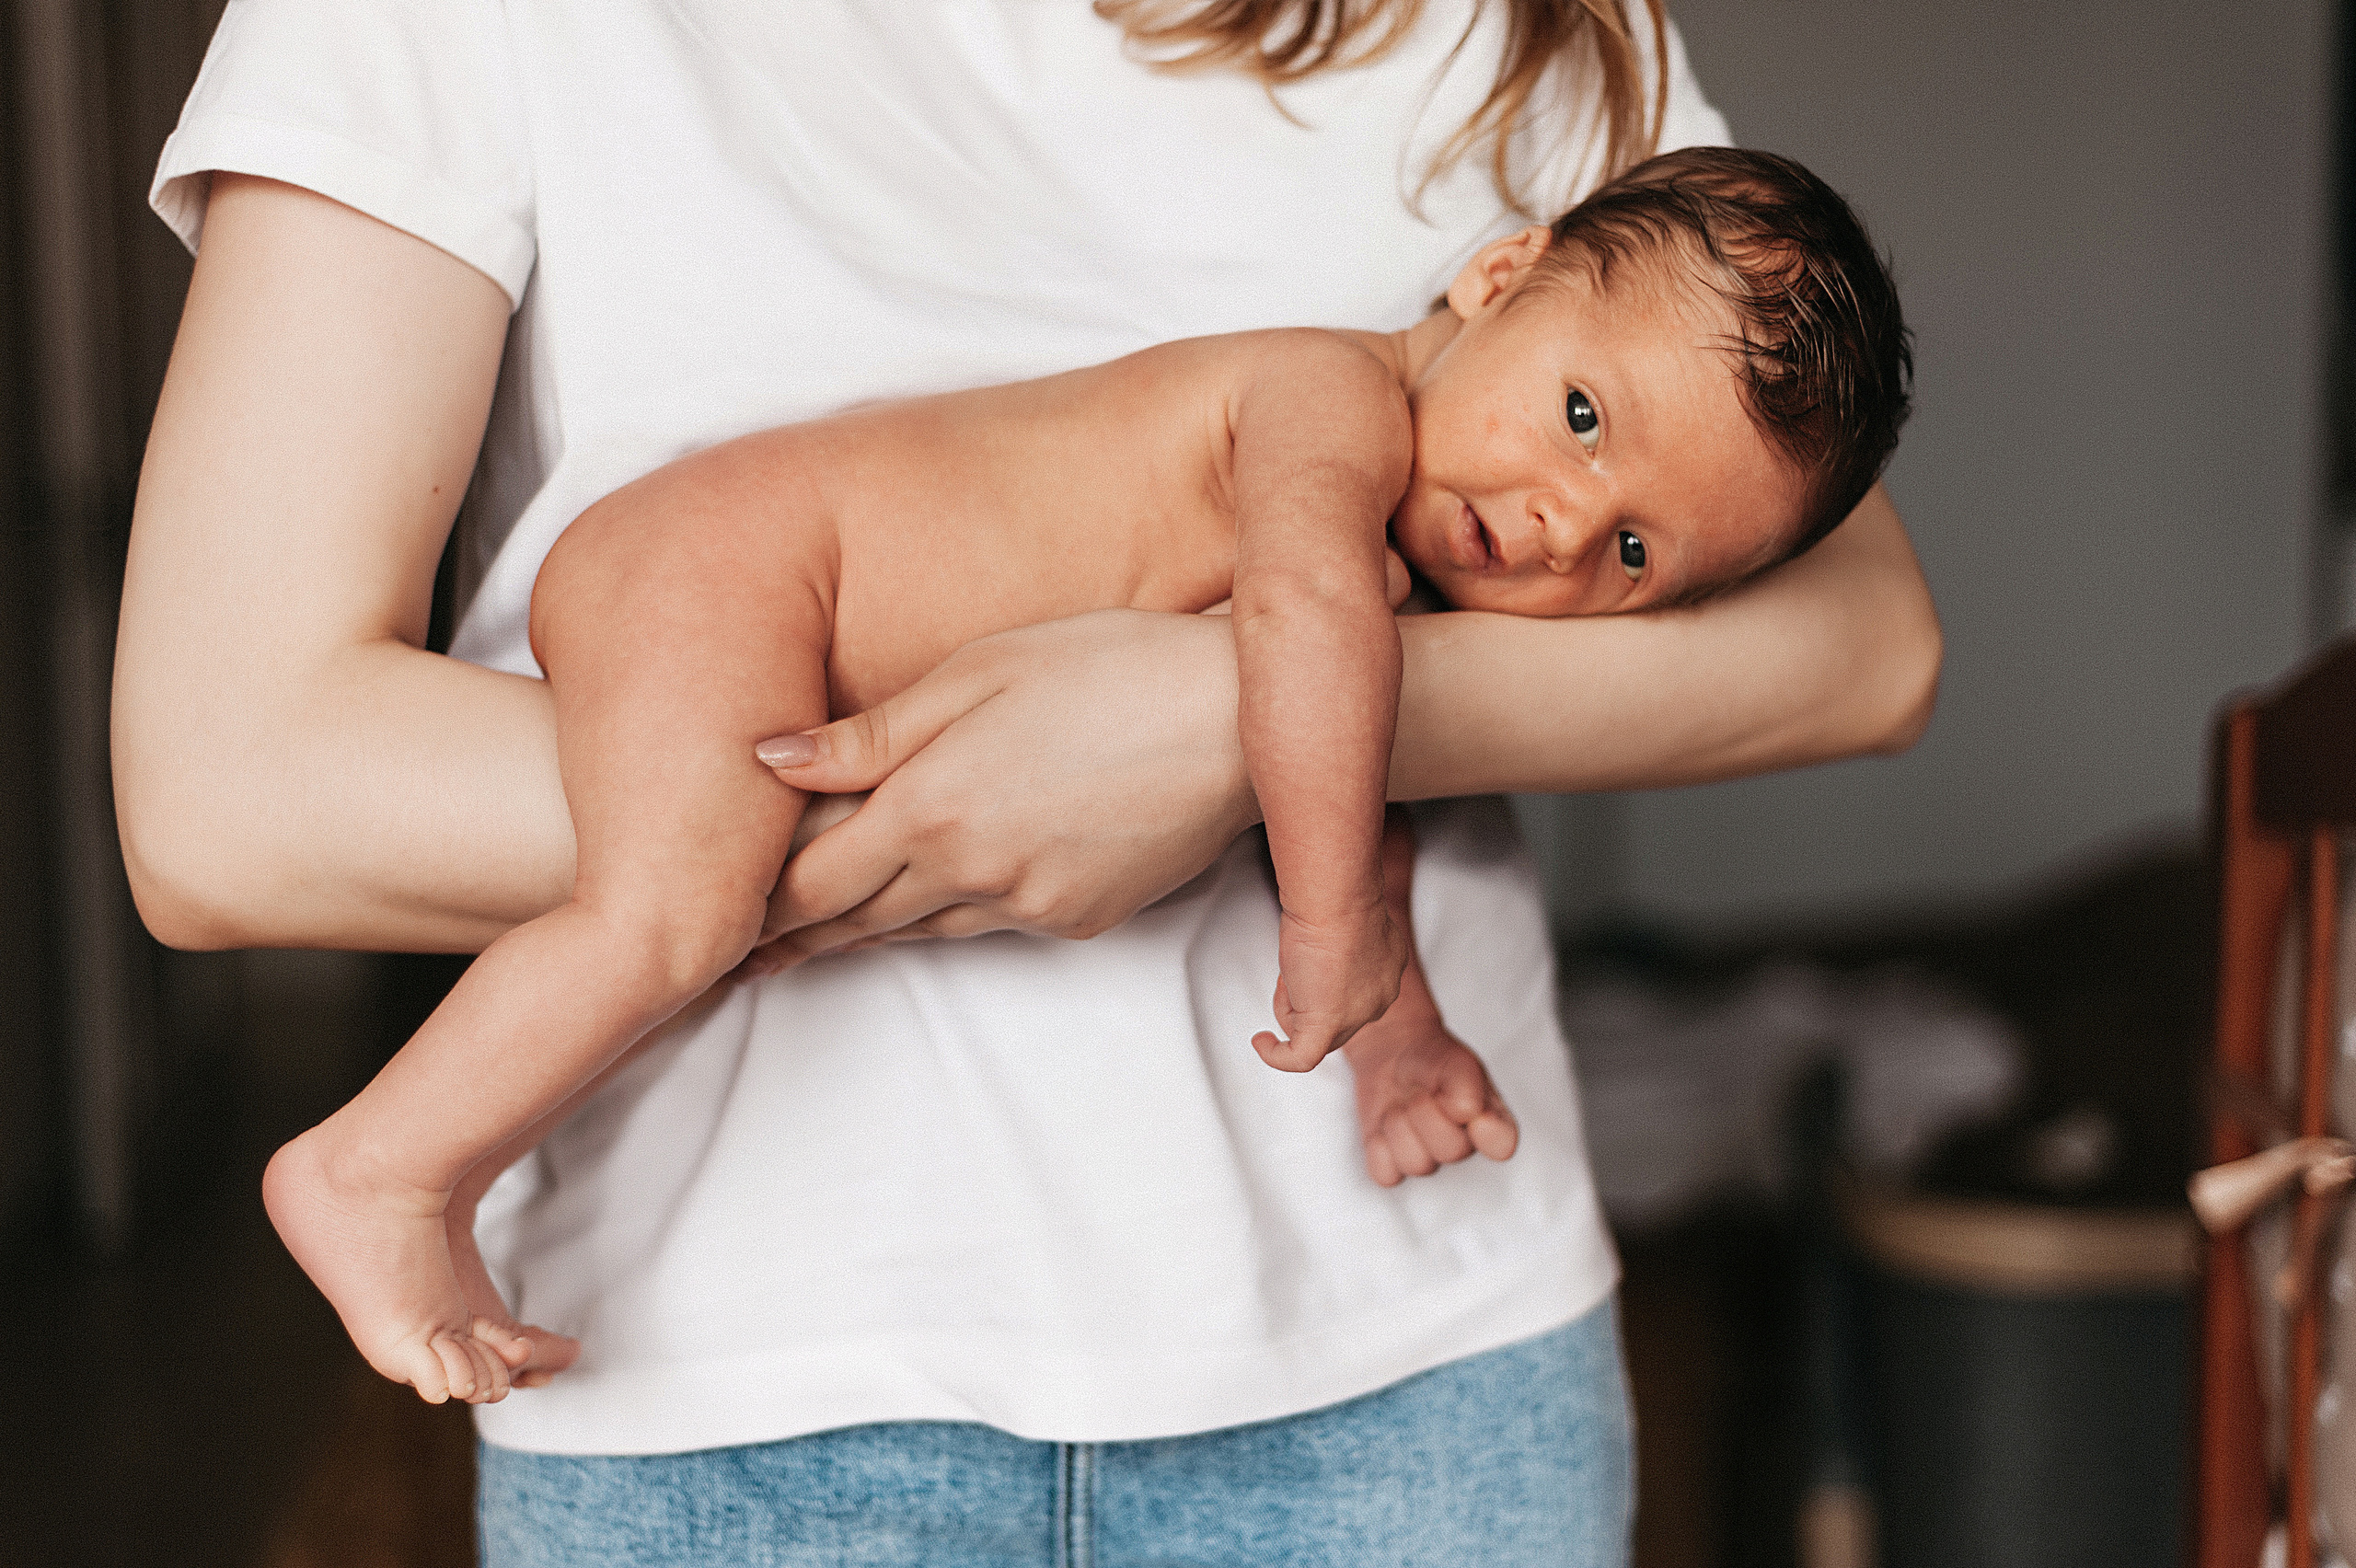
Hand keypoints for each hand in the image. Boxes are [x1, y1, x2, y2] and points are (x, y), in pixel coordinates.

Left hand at [740, 609, 1258, 969]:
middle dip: (794, 936)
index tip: (716, 924)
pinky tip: (939, 899)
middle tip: (742, 956)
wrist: (1238, 719)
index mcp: (930, 805)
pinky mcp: (1080, 918)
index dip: (757, 908)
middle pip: (856, 919)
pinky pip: (993, 923)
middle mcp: (970, 871)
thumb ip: (869, 732)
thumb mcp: (979, 670)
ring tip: (817, 940)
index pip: (811, 880)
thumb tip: (765, 760)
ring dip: (866, 931)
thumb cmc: (1109, 664)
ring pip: (922, 930)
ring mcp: (1030, 903)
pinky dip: (954, 913)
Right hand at [1252, 902, 1406, 1071]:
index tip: (1308, 963)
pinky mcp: (1329, 1026)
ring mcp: (1357, 1016)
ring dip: (1289, 1006)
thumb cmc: (1335, 900)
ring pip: (1315, 1032)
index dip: (1323, 984)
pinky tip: (1262, 1042)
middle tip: (1294, 967)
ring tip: (1288, 972)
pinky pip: (1301, 1057)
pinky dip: (1278, 1055)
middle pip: (1337, 1020)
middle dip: (1307, 998)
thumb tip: (1322, 958)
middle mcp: (1379, 998)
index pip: (1354, 997)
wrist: (1335, 902)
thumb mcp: (1345, 923)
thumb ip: (1342, 946)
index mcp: (1387, 972)